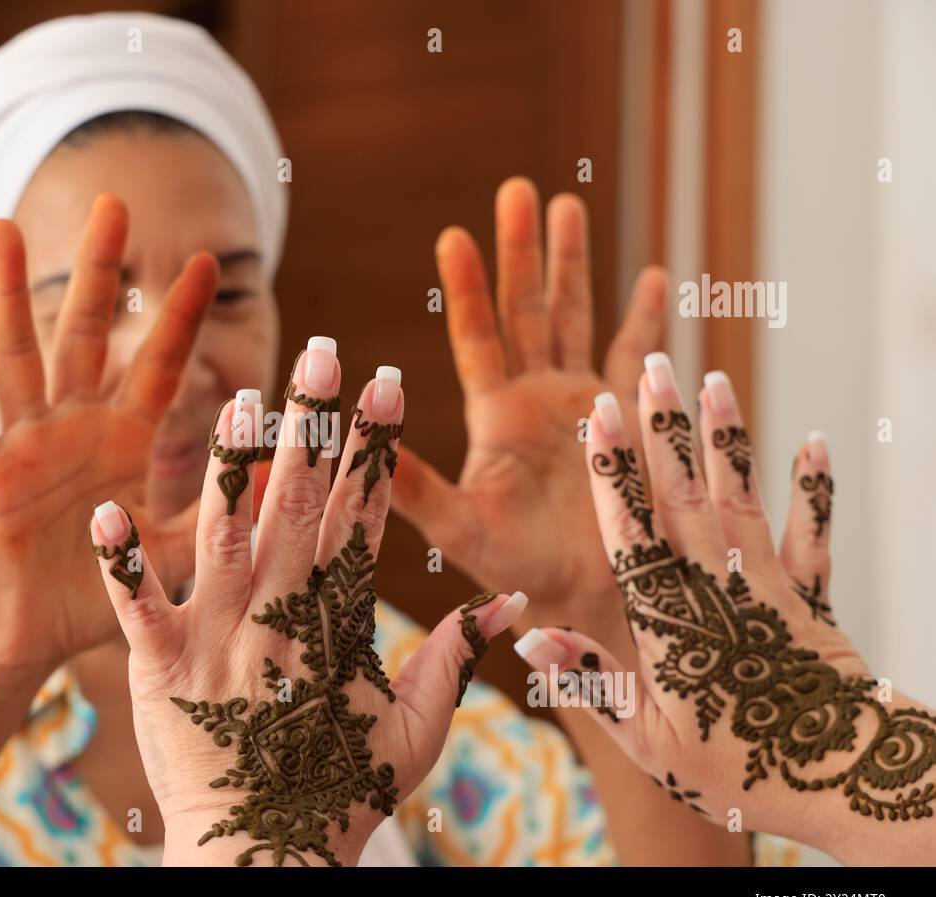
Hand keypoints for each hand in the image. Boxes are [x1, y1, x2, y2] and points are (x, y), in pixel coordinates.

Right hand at [0, 197, 216, 682]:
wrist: (39, 640)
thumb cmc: (103, 593)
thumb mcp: (172, 549)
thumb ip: (218, 512)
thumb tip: (280, 478)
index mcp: (126, 439)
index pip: (158, 364)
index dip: (179, 316)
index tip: (204, 261)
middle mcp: (76, 426)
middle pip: (86, 334)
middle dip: (97, 272)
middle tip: (111, 204)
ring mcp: (27, 443)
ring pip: (17, 355)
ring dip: (6, 293)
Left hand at [90, 341, 528, 864]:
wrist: (270, 859)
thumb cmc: (346, 791)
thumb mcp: (419, 726)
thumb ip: (461, 657)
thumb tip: (516, 603)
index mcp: (339, 620)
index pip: (363, 517)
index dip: (375, 449)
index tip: (385, 385)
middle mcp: (280, 614)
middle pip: (298, 504)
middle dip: (313, 425)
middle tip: (321, 353)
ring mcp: (218, 636)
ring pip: (225, 533)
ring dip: (232, 465)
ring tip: (240, 399)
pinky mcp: (161, 666)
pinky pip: (136, 605)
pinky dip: (122, 561)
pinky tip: (109, 511)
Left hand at [390, 177, 666, 636]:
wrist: (591, 599)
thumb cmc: (520, 571)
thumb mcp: (459, 525)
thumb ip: (410, 484)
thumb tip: (352, 439)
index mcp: (496, 415)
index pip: (478, 337)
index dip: (469, 287)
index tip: (454, 235)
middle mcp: (537, 399)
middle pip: (527, 309)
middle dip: (522, 250)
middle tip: (517, 189)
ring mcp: (584, 403)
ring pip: (576, 317)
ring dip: (573, 263)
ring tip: (567, 203)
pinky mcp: (630, 417)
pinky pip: (639, 356)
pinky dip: (647, 318)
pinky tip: (654, 274)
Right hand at [516, 355, 935, 863]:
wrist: (842, 781)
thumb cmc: (739, 769)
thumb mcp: (648, 740)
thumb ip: (590, 681)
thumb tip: (527, 637)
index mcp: (667, 617)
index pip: (631, 528)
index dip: (613, 470)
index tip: (601, 414)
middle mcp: (715, 586)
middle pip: (683, 494)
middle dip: (663, 428)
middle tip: (651, 368)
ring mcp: (767, 585)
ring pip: (740, 497)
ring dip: (726, 438)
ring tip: (714, 381)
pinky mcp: (811, 598)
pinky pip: (812, 533)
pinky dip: (814, 488)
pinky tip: (816, 442)